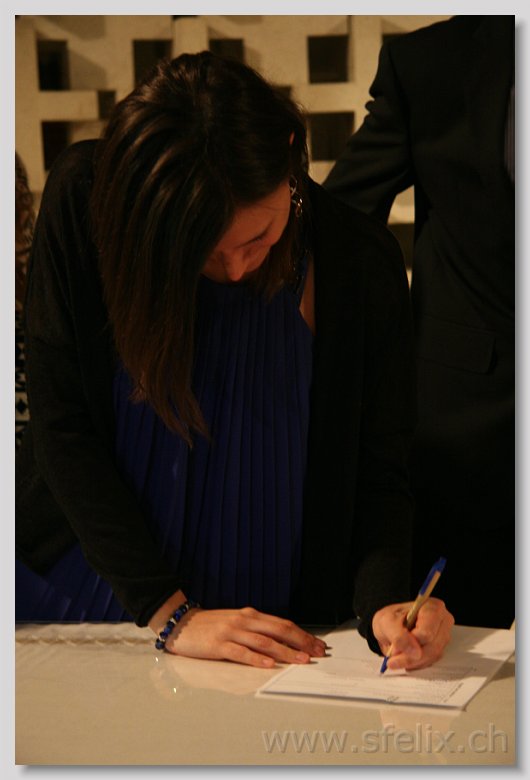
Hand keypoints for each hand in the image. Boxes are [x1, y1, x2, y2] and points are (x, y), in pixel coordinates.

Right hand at [164, 606, 327, 667]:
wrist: (182, 623)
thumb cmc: (210, 626)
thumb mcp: (237, 622)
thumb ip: (256, 629)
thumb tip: (281, 642)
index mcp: (251, 615)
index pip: (282, 624)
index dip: (302, 634)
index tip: (318, 644)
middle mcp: (244, 620)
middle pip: (279, 631)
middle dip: (301, 642)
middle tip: (318, 653)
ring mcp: (232, 632)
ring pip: (264, 642)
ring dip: (285, 652)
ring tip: (301, 660)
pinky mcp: (219, 645)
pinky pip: (241, 652)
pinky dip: (257, 659)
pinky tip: (269, 665)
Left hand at [372, 598, 453, 669]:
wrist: (390, 624)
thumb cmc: (391, 618)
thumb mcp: (386, 622)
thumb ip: (398, 636)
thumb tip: (413, 652)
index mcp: (432, 607)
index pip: (427, 631)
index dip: (412, 643)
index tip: (395, 650)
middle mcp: (442, 621)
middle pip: (432, 646)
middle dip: (411, 657)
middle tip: (393, 660)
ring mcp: (443, 636)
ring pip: (432, 656)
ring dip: (413, 662)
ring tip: (397, 659)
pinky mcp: (440, 648)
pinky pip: (431, 661)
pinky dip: (416, 663)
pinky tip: (406, 658)